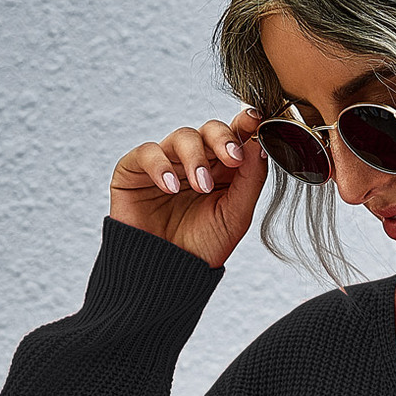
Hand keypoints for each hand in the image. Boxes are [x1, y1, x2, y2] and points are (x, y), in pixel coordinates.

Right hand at [109, 105, 269, 268]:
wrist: (166, 276)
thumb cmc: (202, 248)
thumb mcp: (235, 216)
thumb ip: (250, 181)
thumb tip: (260, 145)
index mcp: (222, 169)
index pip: (234, 136)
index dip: (244, 124)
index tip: (255, 120)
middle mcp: (194, 161)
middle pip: (210, 130)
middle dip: (223, 138)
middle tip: (233, 158)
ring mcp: (166, 163)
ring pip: (182, 136)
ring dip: (196, 158)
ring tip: (201, 186)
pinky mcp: (135, 170)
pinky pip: (148, 152)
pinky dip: (161, 166)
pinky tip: (171, 188)